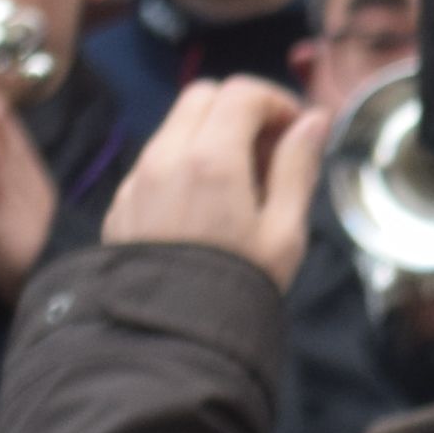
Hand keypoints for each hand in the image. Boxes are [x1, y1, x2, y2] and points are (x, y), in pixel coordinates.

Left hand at [101, 79, 316, 290]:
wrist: (168, 340)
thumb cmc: (236, 286)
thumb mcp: (284, 230)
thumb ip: (297, 166)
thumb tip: (312, 121)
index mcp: (211, 159)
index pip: (241, 92)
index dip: (276, 101)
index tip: (295, 130)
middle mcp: (165, 158)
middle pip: (202, 96)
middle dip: (240, 108)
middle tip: (268, 148)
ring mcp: (137, 181)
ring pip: (174, 126)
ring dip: (210, 134)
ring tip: (239, 181)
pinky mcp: (121, 205)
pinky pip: (154, 162)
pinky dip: (183, 162)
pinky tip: (203, 206)